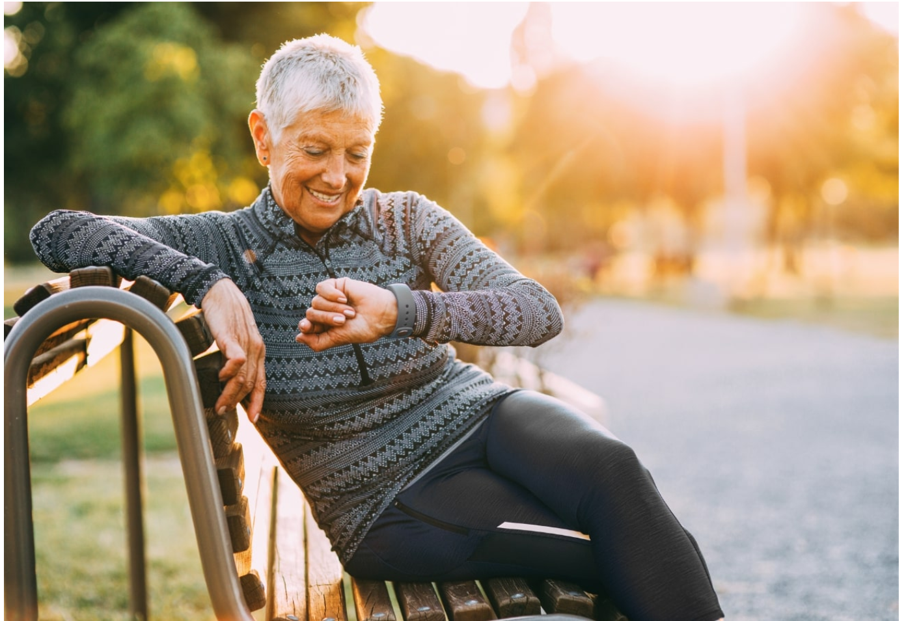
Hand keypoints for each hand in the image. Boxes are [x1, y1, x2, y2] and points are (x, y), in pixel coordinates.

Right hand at [200, 279, 265, 422]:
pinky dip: (229, 371)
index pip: (261, 382)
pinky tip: (221, 377)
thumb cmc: (227, 316)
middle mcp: (255, 349)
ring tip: (219, 405)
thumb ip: (236, 359)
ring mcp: (245, 343)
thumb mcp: (236, 340)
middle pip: (250, 384)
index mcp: (258, 352)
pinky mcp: (231, 336)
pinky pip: (236, 359)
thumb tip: (229, 379)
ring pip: (243, 376)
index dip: (258, 402)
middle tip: (223, 413)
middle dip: (237, 403)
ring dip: (230, 394)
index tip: (254, 419)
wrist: (220, 292)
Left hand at [296, 277, 397, 351]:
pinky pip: (321, 288)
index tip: (306, 326)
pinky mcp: (335, 286)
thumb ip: (318, 342)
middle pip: (311, 313)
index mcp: (325, 327)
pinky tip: (343, 298)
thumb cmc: (363, 328)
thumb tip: (298, 338)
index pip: (306, 325)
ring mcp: (329, 299)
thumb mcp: (339, 339)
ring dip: (333, 308)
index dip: (305, 325)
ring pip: (316, 301)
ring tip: (350, 312)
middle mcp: (325, 312)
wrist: (381, 314)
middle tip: (343, 321)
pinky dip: (331, 294)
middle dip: (326, 318)